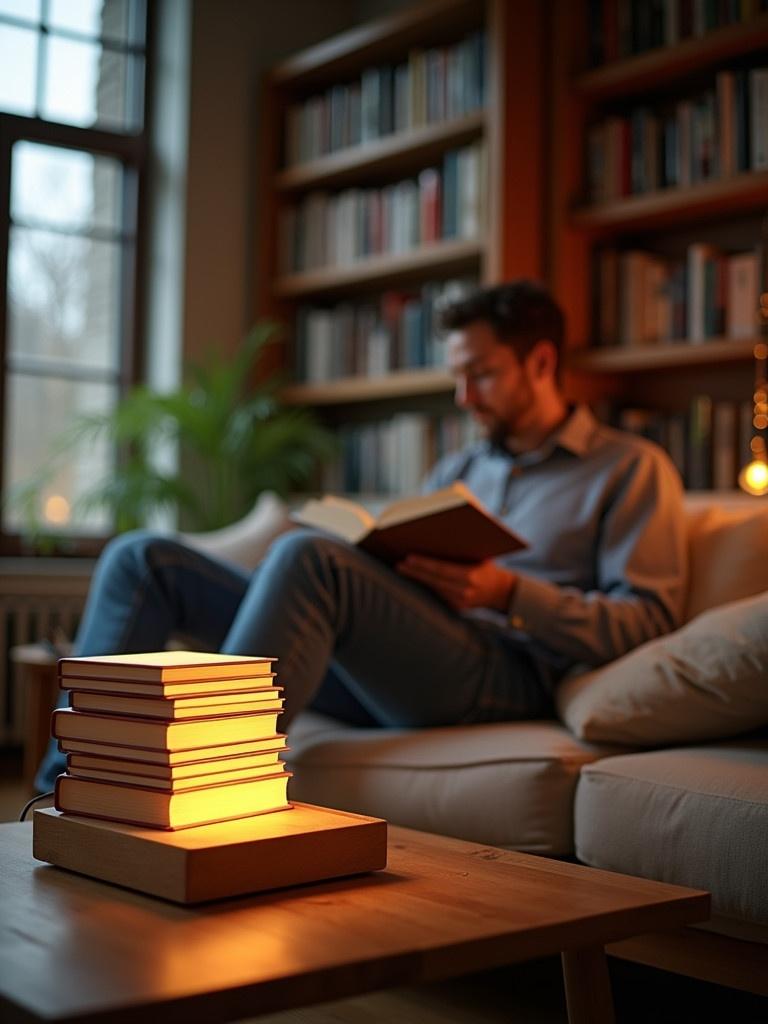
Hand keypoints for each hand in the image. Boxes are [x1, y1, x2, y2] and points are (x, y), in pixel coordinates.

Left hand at [397, 554, 516, 611]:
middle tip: (399, 565)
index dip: (423, 564)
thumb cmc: (487, 567)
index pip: (441, 569)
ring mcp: (461, 602)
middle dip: (414, 572)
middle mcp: (465, 591)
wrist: (501, 591)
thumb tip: (446, 534)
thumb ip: (465, 549)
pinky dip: (427, 587)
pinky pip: (439, 596)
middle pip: (433, 580)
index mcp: (470, 576)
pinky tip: (415, 579)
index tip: (408, 558)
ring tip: (403, 570)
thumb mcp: (481, 556)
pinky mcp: (457, 609)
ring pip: (434, 589)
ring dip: (418, 580)